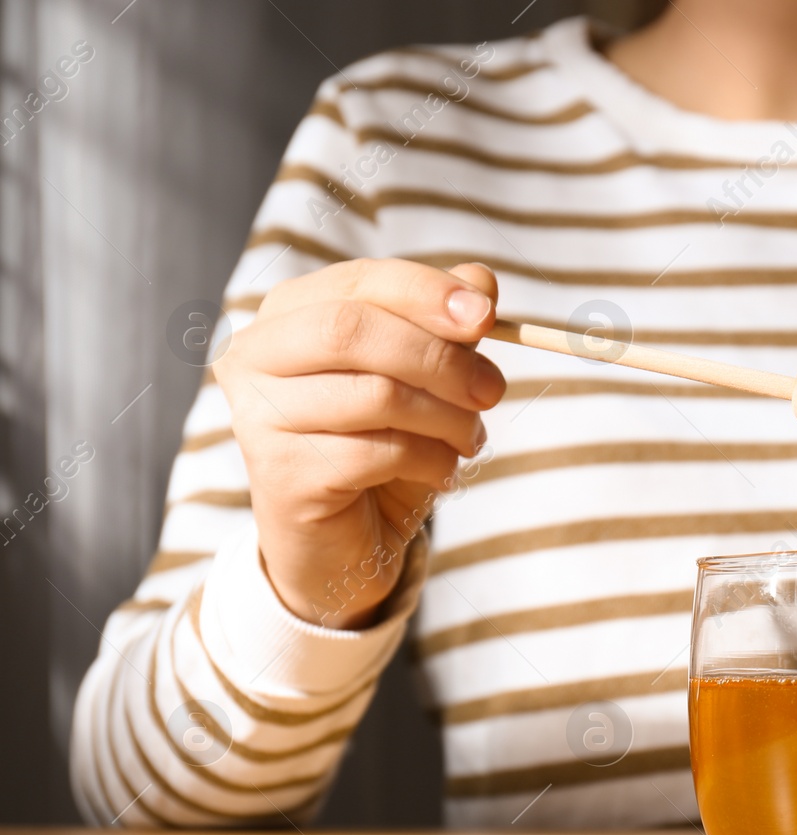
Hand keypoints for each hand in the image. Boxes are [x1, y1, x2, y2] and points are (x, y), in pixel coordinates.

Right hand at [213, 259, 503, 629]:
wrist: (346, 544)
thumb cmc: (381, 449)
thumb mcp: (424, 382)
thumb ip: (446, 328)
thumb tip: (481, 280)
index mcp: (289, 315)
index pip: (358, 282)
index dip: (426, 293)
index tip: (486, 315)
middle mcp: (257, 357)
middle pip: (352, 330)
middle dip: (439, 358)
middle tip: (491, 390)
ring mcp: (259, 416)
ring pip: (374, 394)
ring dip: (446, 418)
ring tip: (470, 439)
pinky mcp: (282, 475)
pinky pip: (377, 452)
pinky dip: (430, 460)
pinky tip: (441, 472)